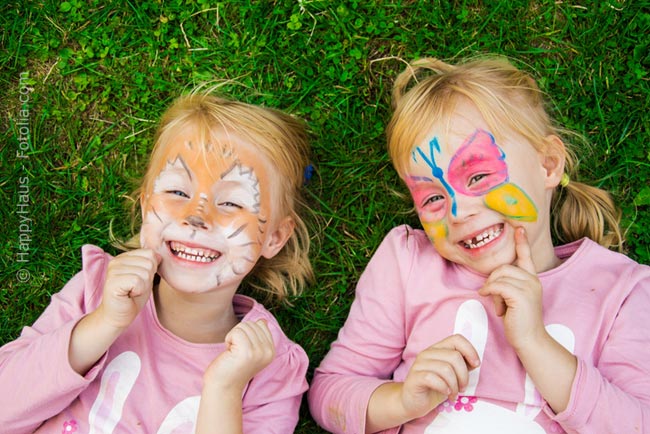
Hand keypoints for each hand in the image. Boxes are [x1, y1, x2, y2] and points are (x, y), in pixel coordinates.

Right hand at [98, 249, 159, 330]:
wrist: (119, 316)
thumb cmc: (132, 297)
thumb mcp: (146, 277)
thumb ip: (151, 265)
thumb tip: (159, 255)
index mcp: (124, 257)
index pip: (150, 253)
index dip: (151, 269)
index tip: (140, 280)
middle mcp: (117, 260)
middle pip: (149, 262)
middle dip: (148, 279)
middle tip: (135, 288)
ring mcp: (113, 270)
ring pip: (145, 273)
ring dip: (143, 286)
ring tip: (132, 291)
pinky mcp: (112, 282)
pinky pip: (138, 281)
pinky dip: (138, 291)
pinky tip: (129, 295)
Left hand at [203, 320, 275, 391]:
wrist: (223, 387)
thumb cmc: (233, 367)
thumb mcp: (251, 351)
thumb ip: (259, 337)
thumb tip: (263, 321)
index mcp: (271, 351)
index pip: (261, 324)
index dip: (247, 333)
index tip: (243, 349)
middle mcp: (268, 352)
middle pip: (251, 324)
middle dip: (239, 334)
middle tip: (236, 352)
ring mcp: (259, 352)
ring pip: (243, 326)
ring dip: (233, 337)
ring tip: (233, 353)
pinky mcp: (247, 352)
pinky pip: (236, 332)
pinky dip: (228, 339)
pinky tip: (229, 353)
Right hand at [400, 334, 479, 418]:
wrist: (413, 402)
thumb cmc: (435, 388)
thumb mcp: (453, 375)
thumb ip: (463, 365)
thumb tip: (475, 361)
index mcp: (437, 349)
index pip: (457, 339)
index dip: (470, 350)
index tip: (476, 365)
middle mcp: (427, 353)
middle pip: (454, 356)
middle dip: (464, 375)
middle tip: (462, 388)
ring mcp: (419, 364)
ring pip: (446, 369)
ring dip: (455, 385)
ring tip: (453, 394)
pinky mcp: (414, 377)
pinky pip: (433, 378)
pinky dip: (444, 388)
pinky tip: (446, 393)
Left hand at [478, 227, 543, 350]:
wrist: (529, 340)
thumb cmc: (519, 321)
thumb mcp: (513, 299)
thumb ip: (508, 285)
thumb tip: (491, 279)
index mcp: (532, 279)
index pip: (526, 256)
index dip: (521, 242)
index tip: (518, 228)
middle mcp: (533, 280)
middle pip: (503, 267)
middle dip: (493, 282)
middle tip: (495, 299)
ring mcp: (529, 287)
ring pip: (498, 276)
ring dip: (492, 291)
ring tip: (499, 306)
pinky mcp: (521, 295)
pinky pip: (497, 285)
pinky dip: (489, 292)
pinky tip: (492, 302)